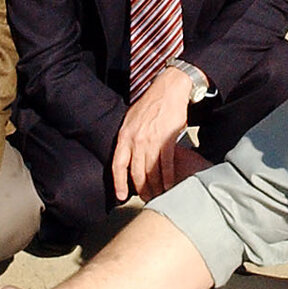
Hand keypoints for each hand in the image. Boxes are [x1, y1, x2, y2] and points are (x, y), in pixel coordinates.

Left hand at [111, 67, 195, 202]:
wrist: (168, 89)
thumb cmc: (151, 104)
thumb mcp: (131, 119)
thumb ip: (128, 138)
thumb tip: (126, 154)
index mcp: (124, 136)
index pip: (117, 165)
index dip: (119, 182)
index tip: (121, 195)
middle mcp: (135, 140)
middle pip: (136, 173)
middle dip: (141, 189)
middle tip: (146, 198)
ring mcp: (151, 140)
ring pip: (151, 171)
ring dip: (156, 187)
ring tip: (159, 195)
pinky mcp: (167, 139)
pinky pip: (166, 165)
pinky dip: (168, 178)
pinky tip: (170, 185)